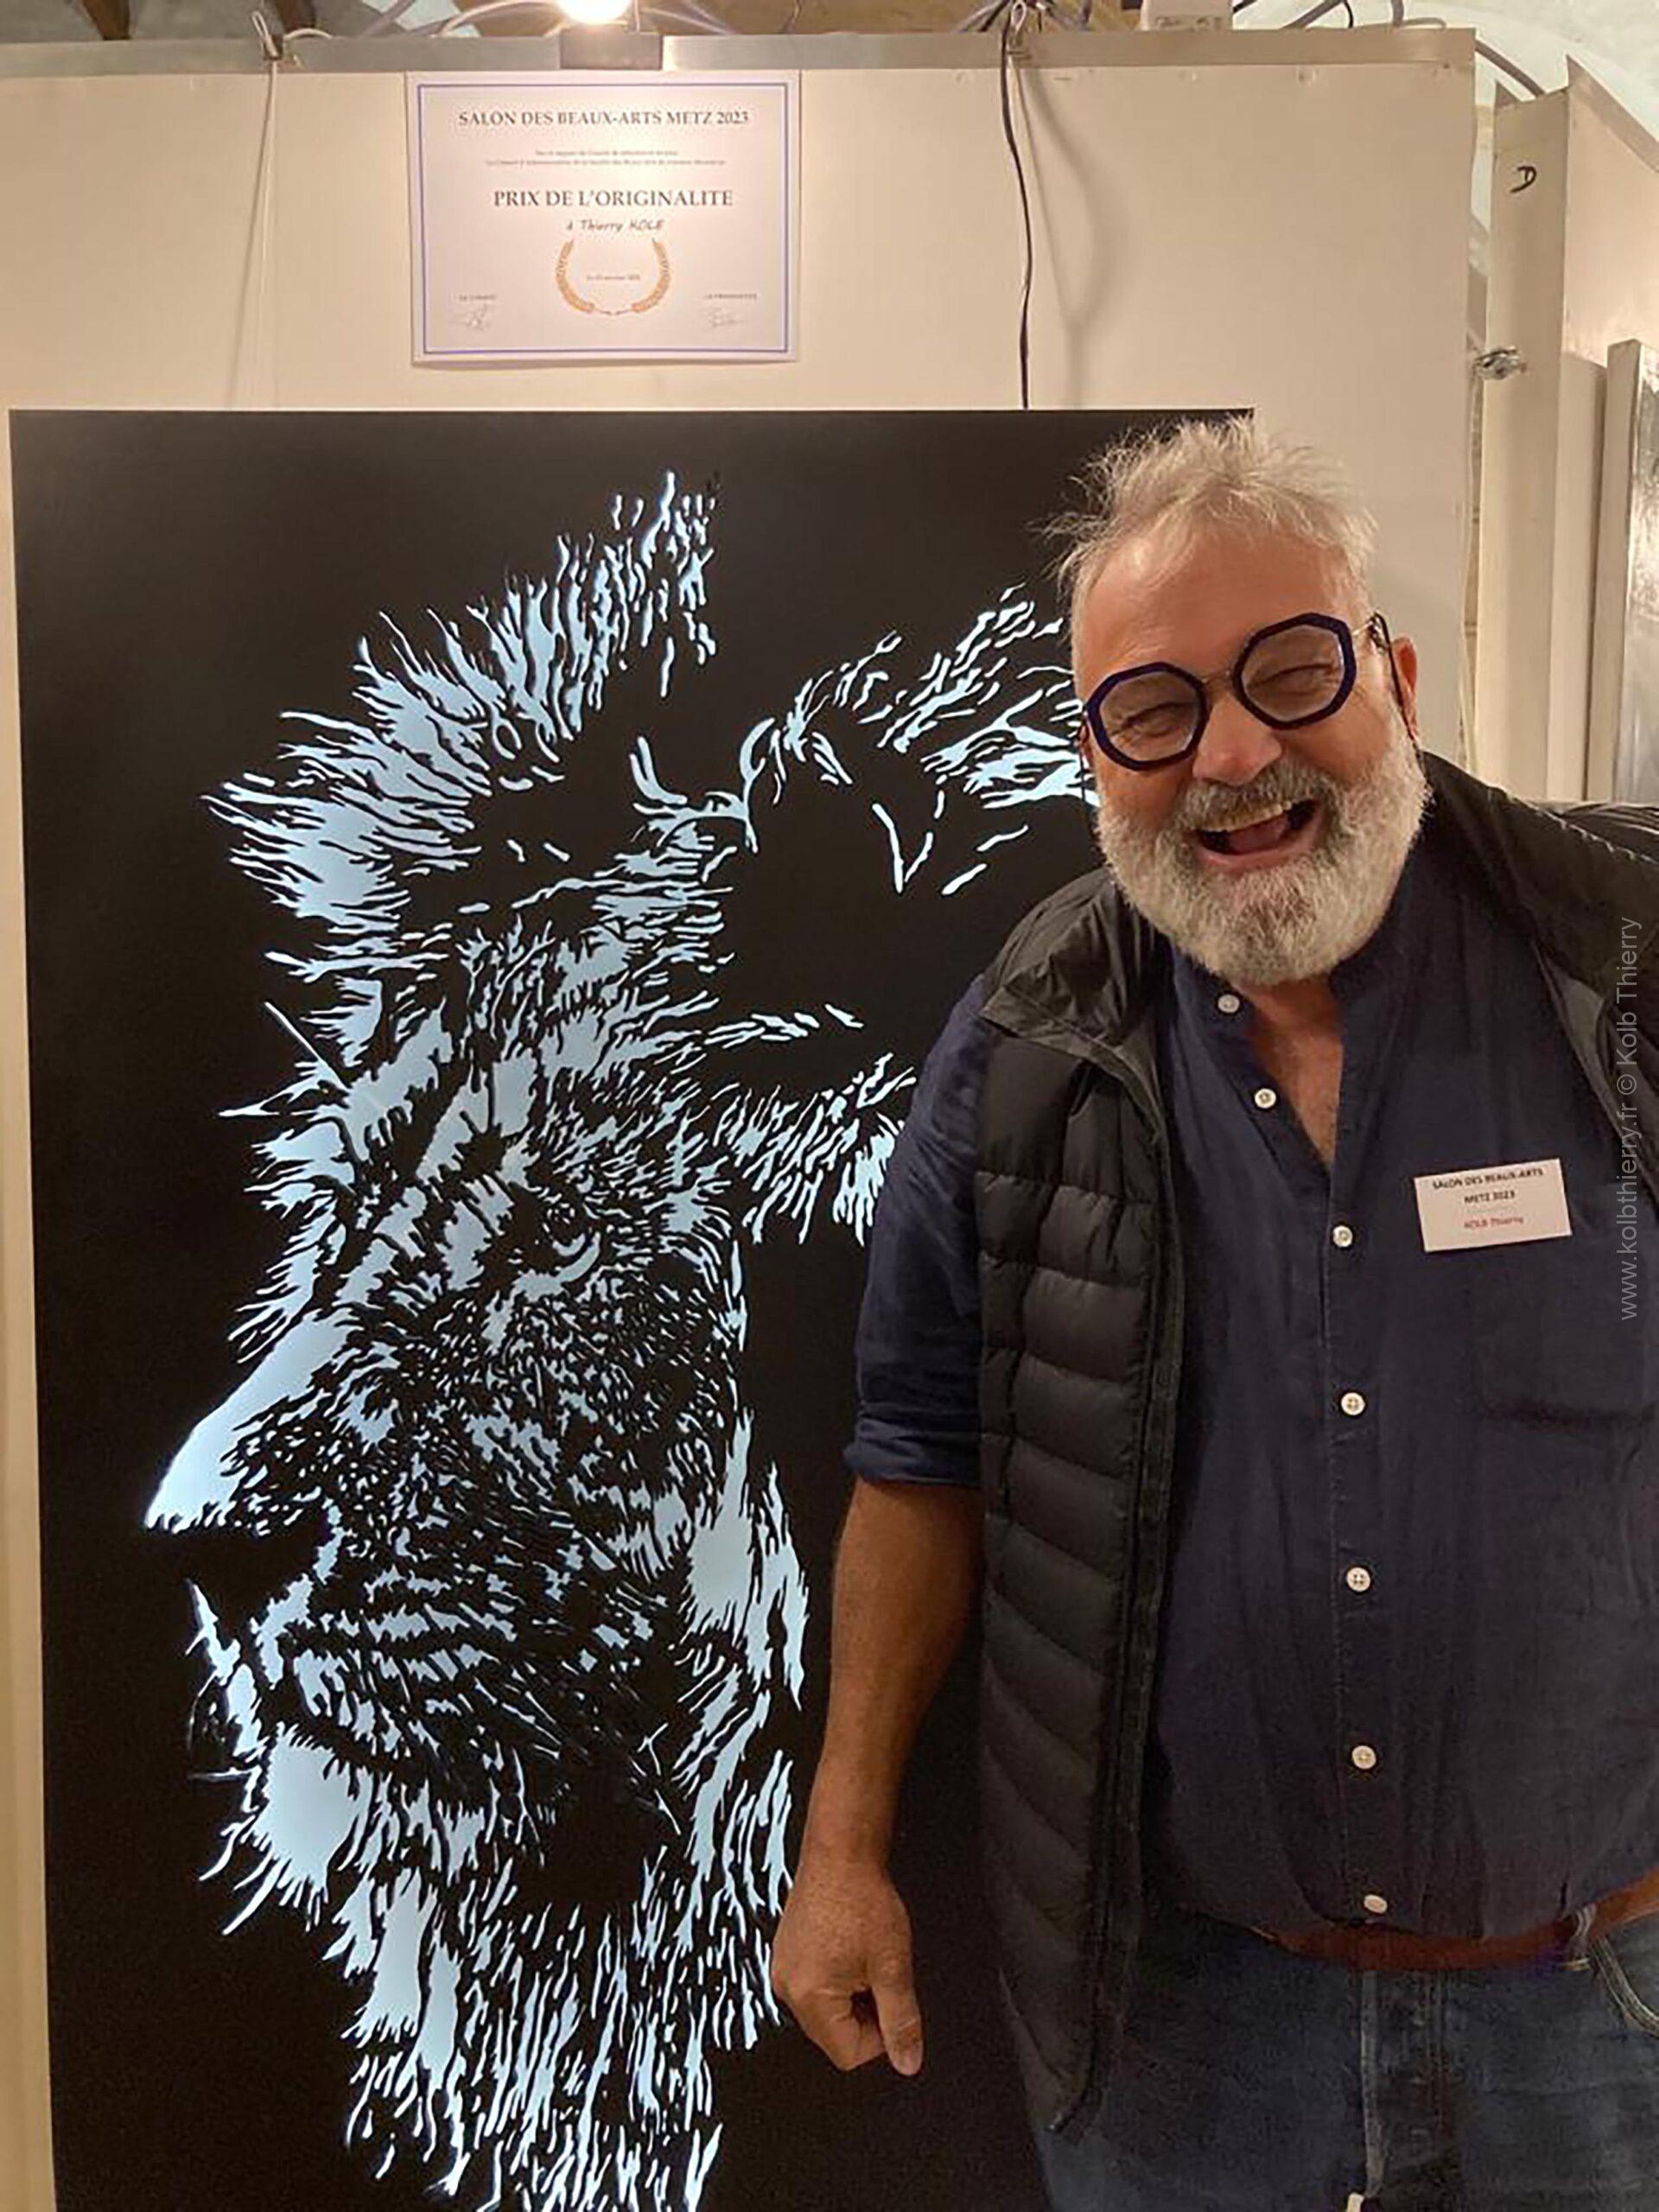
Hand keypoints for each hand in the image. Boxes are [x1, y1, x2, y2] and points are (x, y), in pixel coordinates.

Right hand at [771, 1852, 923, 2076]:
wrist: (840, 1853)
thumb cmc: (861, 1900)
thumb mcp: (893, 1966)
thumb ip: (901, 2021)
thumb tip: (907, 2062)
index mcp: (810, 1998)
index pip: (849, 2054)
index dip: (881, 2036)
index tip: (891, 2001)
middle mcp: (787, 1988)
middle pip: (834, 2035)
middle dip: (864, 2014)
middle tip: (879, 1974)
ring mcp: (784, 1969)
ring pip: (826, 2010)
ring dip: (851, 1995)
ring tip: (863, 1956)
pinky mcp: (787, 1953)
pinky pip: (814, 1986)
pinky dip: (836, 1978)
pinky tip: (848, 1947)